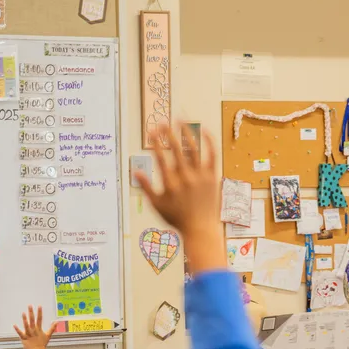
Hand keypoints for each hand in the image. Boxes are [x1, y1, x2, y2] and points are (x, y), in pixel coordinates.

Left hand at [14, 306, 58, 348]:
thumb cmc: (42, 344)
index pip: (40, 319)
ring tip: (23, 313)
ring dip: (25, 319)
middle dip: (31, 312)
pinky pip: (20, 333)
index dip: (39, 312)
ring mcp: (29, 334)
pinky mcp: (24, 338)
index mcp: (39, 329)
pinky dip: (17, 329)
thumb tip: (57, 322)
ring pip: (26, 326)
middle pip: (32, 320)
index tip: (39, 306)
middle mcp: (34, 330)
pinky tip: (14, 325)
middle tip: (29, 305)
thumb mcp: (48, 335)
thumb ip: (52, 328)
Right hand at [134, 124, 219, 238]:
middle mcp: (185, 177)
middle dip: (168, 133)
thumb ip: (146, 187)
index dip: (155, 142)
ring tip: (181, 120)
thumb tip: (135, 171)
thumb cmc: (176, 218)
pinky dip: (208, 142)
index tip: (152, 131)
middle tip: (163, 122)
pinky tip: (203, 131)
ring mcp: (200, 176)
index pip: (161, 157)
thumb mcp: (156, 205)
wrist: (200, 228)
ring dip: (186, 132)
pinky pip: (212, 154)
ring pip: (194, 148)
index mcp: (170, 183)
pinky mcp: (213, 176)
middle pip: (176, 149)